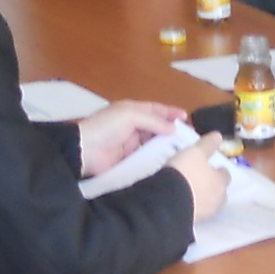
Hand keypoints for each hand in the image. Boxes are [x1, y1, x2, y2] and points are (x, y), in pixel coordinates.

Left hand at [74, 99, 188, 179]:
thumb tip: (173, 128)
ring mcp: (131, 145)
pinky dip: (158, 160)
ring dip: (167, 146)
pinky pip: (147, 159)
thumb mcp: (130, 116)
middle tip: (189, 139)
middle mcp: (133, 126)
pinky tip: (170, 163)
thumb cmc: (106, 127)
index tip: (186, 118)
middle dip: (172, 132)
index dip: (170, 112)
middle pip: (157, 128)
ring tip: (184, 152)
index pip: (155, 110)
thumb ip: (153, 121)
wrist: (84, 151)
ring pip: (154, 144)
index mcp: (131, 111)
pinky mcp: (130, 161)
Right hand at [167, 138, 229, 220]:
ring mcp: (206, 213)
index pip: (225, 175)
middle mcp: (218, 199)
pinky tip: (182, 201)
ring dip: (202, 197)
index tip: (210, 166)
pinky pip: (196, 212)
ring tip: (189, 190)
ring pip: (209, 203)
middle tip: (199, 179)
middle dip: (212, 186)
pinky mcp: (194, 221)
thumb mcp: (195, 152)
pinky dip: (192, 206)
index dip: (218, 170)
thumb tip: (219, 136)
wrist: (169, 201)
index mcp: (221, 181)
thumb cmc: (185, 172)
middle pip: (219, 191)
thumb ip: (207, 145)